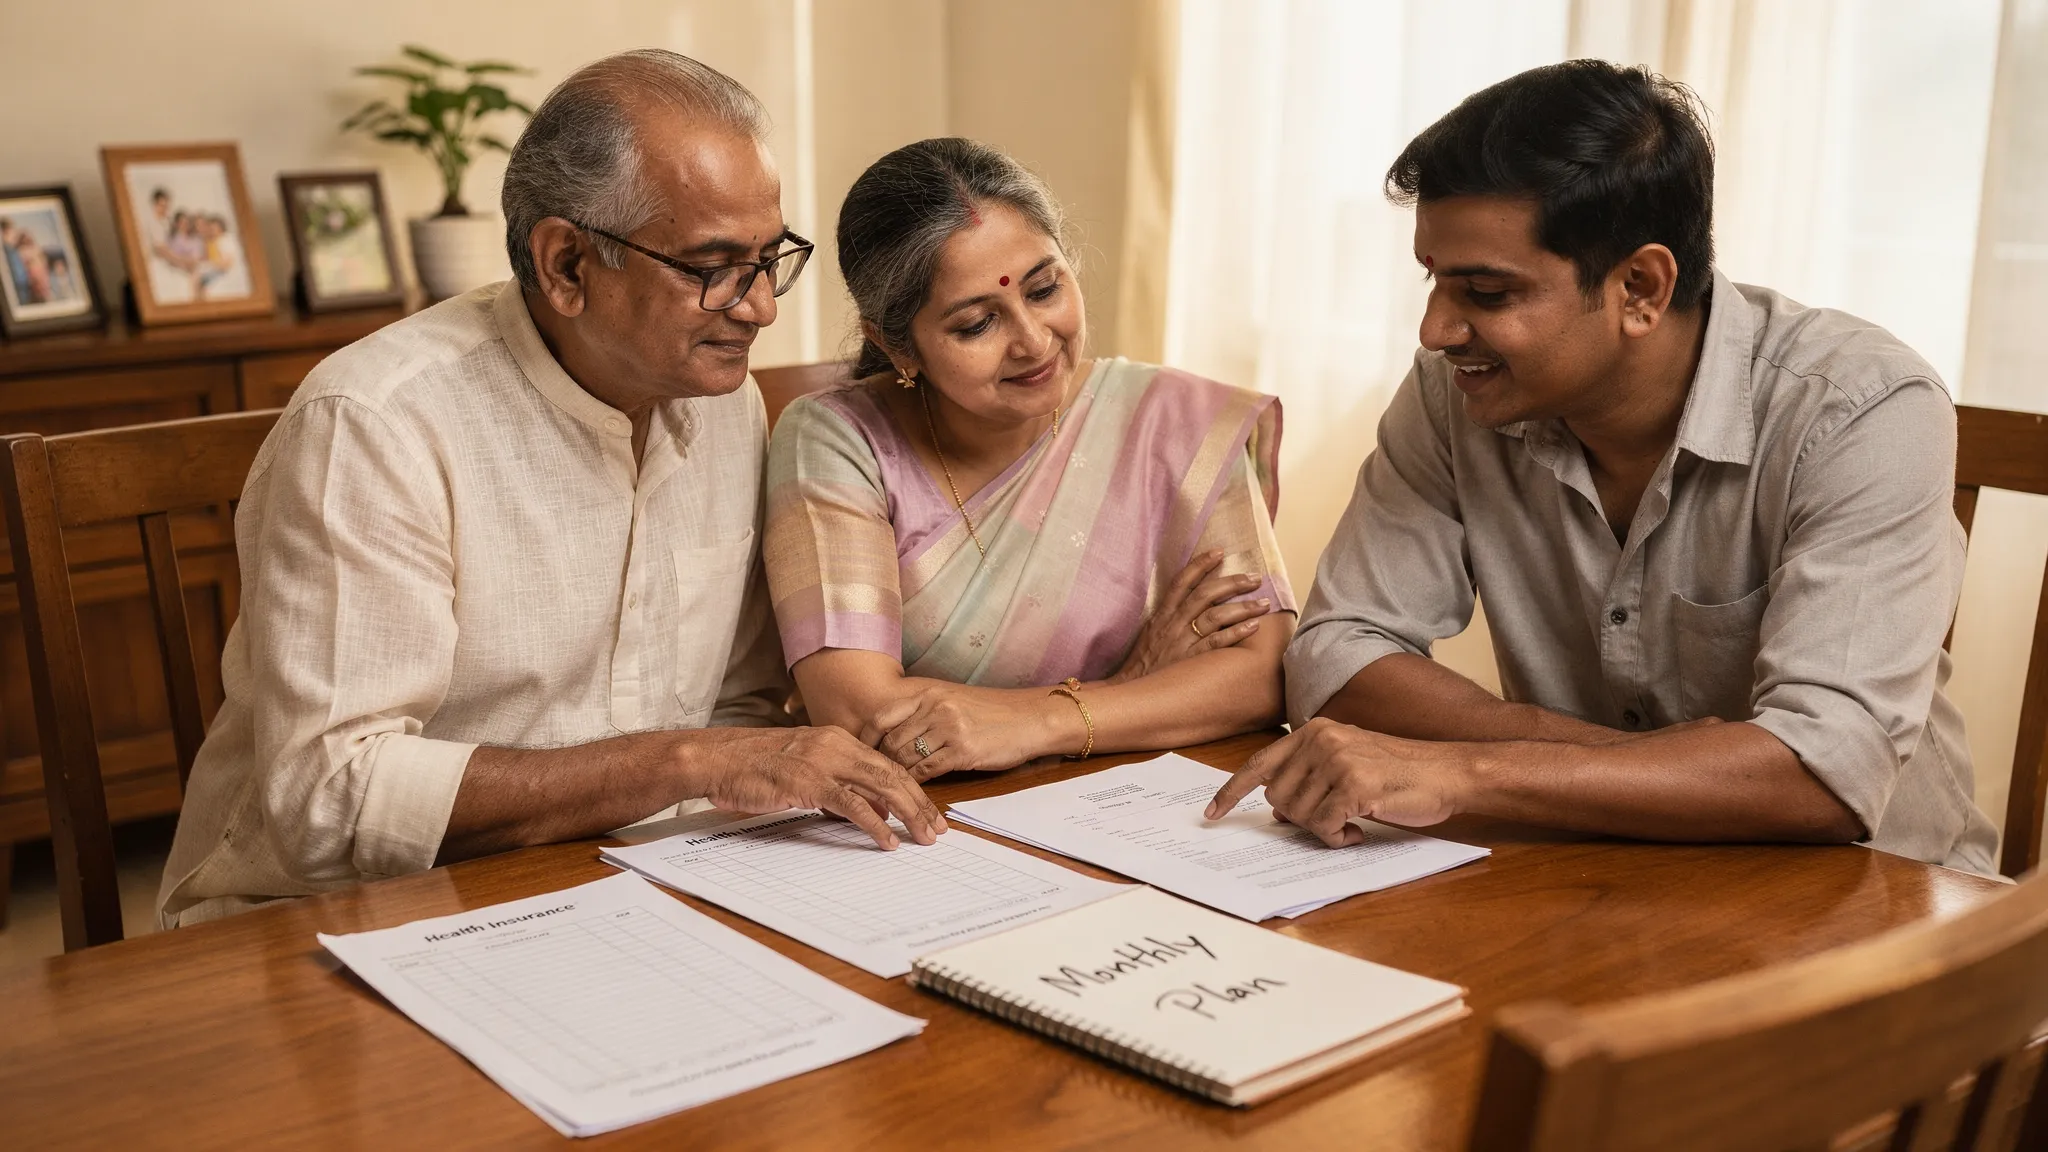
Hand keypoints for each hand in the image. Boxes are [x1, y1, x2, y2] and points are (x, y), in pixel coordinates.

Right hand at [678, 726, 946, 849]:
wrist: (718, 759)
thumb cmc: (756, 766)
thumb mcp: (805, 769)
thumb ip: (839, 783)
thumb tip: (873, 807)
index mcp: (838, 738)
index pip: (888, 765)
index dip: (913, 790)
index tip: (929, 813)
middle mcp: (837, 745)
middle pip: (893, 775)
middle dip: (920, 804)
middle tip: (937, 830)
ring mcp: (824, 761)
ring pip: (881, 787)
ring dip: (908, 814)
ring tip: (923, 837)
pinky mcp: (809, 782)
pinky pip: (852, 805)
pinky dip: (875, 824)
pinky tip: (888, 840)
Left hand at [865, 683, 1072, 780]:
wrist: (1030, 718)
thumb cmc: (992, 712)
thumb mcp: (953, 700)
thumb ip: (923, 712)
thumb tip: (893, 733)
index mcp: (929, 693)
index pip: (882, 716)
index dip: (866, 739)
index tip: (859, 754)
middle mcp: (935, 707)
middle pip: (890, 740)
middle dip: (878, 763)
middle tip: (872, 779)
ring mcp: (949, 728)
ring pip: (906, 757)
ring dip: (896, 776)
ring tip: (890, 787)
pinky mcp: (963, 750)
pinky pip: (927, 770)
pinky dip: (916, 782)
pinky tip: (914, 789)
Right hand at [1112, 549, 1272, 683]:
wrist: (1130, 690)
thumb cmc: (1144, 663)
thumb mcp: (1151, 632)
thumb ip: (1170, 616)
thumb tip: (1191, 602)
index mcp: (1162, 614)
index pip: (1181, 582)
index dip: (1200, 565)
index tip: (1219, 552)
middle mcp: (1173, 624)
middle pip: (1205, 595)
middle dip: (1232, 583)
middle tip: (1254, 578)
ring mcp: (1182, 642)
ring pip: (1215, 617)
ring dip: (1242, 607)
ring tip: (1264, 603)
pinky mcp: (1190, 661)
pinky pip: (1216, 643)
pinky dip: (1236, 633)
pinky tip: (1254, 626)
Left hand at [1204, 718, 1471, 845]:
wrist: (1448, 772)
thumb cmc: (1400, 773)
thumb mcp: (1348, 766)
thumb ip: (1310, 780)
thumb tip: (1276, 812)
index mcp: (1315, 731)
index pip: (1260, 763)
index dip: (1232, 792)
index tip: (1212, 815)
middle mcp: (1321, 740)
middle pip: (1277, 798)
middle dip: (1298, 818)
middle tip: (1332, 820)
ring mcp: (1337, 760)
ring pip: (1298, 815)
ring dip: (1322, 830)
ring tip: (1351, 822)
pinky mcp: (1354, 785)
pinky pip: (1324, 828)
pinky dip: (1337, 839)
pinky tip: (1358, 832)